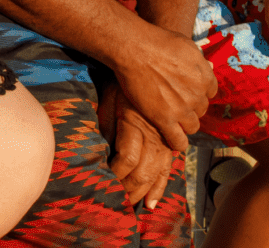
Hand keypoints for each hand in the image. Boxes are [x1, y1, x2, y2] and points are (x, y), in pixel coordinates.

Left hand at [99, 85, 176, 208]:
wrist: (147, 65)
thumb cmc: (121, 82)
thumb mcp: (109, 99)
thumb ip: (106, 124)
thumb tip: (98, 149)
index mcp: (135, 124)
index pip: (126, 158)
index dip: (115, 173)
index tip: (104, 180)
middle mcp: (153, 136)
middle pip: (142, 172)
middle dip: (128, 189)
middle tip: (115, 199)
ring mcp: (165, 140)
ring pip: (156, 174)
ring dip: (142, 192)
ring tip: (130, 205)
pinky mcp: (170, 143)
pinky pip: (168, 169)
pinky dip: (159, 187)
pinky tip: (151, 203)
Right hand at [107, 19, 216, 151]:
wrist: (134, 48)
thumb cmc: (157, 41)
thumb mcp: (187, 45)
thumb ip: (200, 61)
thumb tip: (209, 66)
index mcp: (205, 77)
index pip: (210, 93)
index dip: (198, 92)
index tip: (187, 91)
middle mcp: (197, 95)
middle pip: (201, 110)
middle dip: (190, 107)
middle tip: (174, 101)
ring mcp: (181, 109)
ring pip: (192, 126)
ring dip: (184, 123)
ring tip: (171, 117)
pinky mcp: (164, 119)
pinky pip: (178, 140)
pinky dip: (177, 143)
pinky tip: (171, 138)